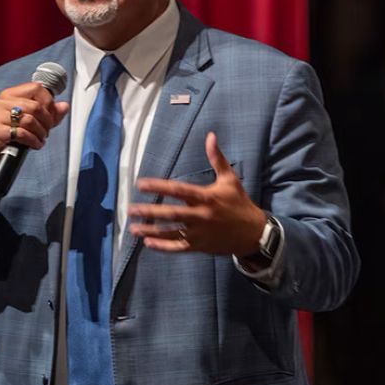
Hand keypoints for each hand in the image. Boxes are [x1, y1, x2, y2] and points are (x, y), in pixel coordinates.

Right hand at [0, 82, 69, 175]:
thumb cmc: (7, 137)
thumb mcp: (28, 123)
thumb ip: (47, 114)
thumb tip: (64, 106)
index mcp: (9, 95)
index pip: (36, 88)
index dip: (49, 102)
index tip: (51, 115)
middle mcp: (1, 102)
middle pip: (36, 106)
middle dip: (47, 121)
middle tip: (47, 131)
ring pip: (30, 120)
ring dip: (41, 133)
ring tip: (41, 138)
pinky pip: (23, 134)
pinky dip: (34, 141)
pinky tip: (35, 144)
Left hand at [128, 132, 265, 256]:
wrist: (253, 233)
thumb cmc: (239, 203)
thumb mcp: (230, 179)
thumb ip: (217, 158)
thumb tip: (210, 136)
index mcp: (207, 197)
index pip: (178, 190)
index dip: (158, 187)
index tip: (141, 184)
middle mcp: (201, 216)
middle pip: (171, 214)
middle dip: (149, 212)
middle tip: (130, 210)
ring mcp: (199, 234)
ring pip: (171, 232)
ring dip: (151, 231)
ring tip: (133, 228)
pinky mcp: (199, 247)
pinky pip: (178, 248)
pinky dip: (163, 247)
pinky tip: (148, 244)